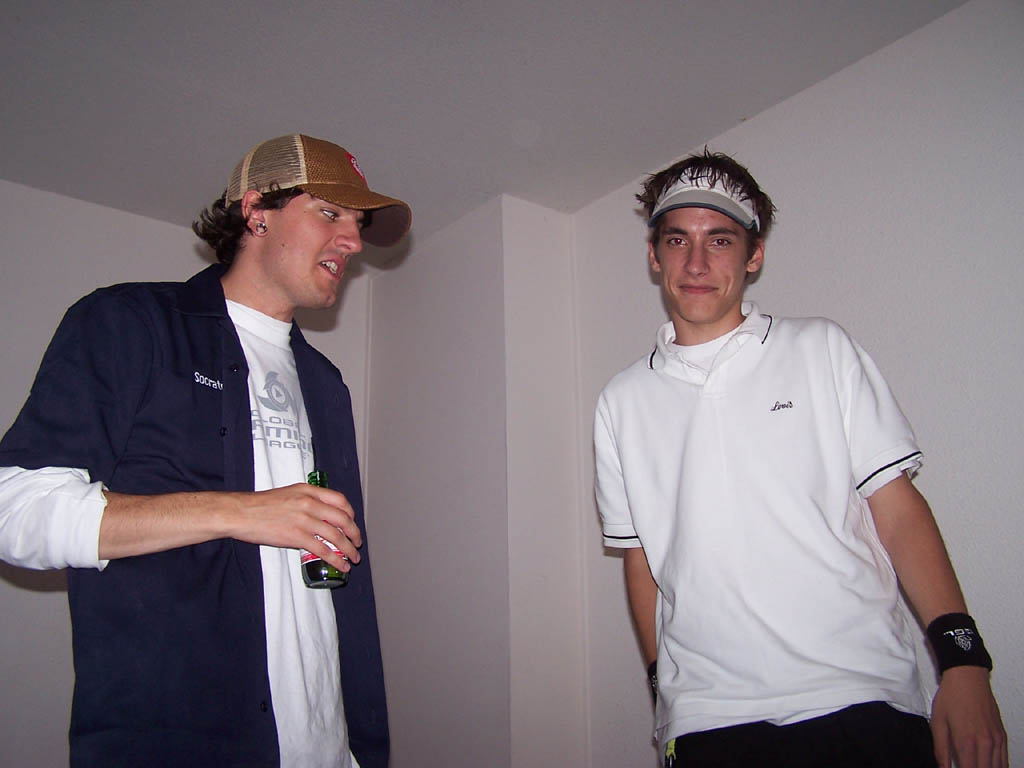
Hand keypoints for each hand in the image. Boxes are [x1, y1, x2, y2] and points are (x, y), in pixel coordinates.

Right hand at [228, 483, 361, 572]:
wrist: (240, 513)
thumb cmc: (259, 505)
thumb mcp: (288, 494)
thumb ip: (306, 501)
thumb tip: (319, 515)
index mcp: (308, 491)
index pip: (340, 500)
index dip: (350, 513)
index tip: (352, 522)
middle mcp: (309, 503)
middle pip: (343, 519)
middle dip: (354, 533)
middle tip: (357, 543)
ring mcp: (304, 519)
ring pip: (337, 536)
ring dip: (349, 549)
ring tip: (353, 558)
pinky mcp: (296, 536)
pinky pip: (323, 549)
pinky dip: (335, 559)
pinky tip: (340, 565)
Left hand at [930, 666, 1006, 767]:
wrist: (968, 677)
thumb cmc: (951, 696)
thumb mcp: (937, 721)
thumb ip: (940, 748)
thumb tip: (942, 766)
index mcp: (965, 741)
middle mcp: (984, 743)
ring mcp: (995, 740)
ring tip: (976, 767)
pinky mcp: (1002, 735)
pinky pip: (1005, 759)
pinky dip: (999, 766)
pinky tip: (990, 767)